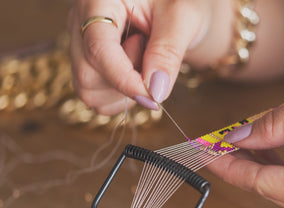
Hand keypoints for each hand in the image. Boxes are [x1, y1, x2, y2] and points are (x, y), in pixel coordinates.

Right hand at [67, 0, 232, 114]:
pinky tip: (136, 76)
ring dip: (125, 92)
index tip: (151, 96)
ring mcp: (81, 47)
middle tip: (153, 61)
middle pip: (87, 75)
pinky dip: (123, 99)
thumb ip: (168, 52)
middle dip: (126, 84)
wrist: (176, 12)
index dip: (123, 78)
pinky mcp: (89, 68)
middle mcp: (81, 23)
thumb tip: (155, 91)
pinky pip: (99, 101)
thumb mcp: (182, 18)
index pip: (97, 47)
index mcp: (99, 0)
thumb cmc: (178, 4)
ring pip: (90, 93)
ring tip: (144, 61)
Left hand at [210, 74, 283, 207]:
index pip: (257, 181)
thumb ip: (272, 125)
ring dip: (259, 164)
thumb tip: (239, 136)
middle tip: (214, 143)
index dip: (226, 165)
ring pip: (283, 188)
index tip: (202, 153)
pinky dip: (281, 168)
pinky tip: (268, 148)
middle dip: (238, 163)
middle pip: (268, 188)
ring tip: (238, 140)